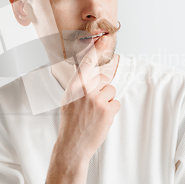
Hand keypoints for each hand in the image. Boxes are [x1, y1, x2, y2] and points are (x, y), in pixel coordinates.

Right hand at [56, 40, 120, 163]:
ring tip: (95, 113)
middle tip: (91, 105)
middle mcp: (84, 89)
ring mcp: (96, 99)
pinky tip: (101, 119)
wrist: (72, 145)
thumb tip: (91, 75)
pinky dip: (111, 111)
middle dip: (101, 90)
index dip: (96, 49)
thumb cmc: (71, 122)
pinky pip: (116, 102)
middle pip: (104, 78)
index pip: (86, 63)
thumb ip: (79, 86)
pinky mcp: (107, 109)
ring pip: (111, 90)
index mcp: (73, 86)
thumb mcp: (68, 99)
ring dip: (107, 101)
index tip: (103, 38)